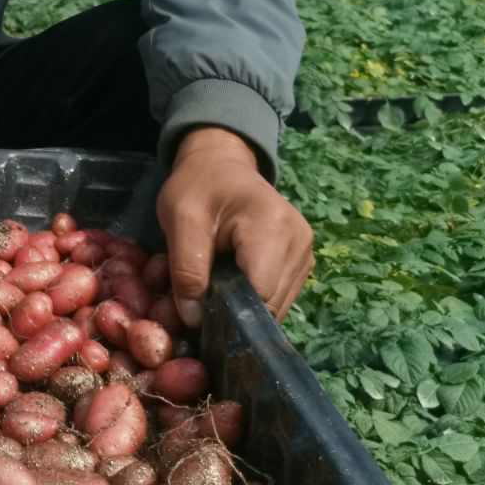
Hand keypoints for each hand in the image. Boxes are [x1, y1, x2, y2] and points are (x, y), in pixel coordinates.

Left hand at [156, 126, 313, 324]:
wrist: (220, 163)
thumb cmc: (197, 186)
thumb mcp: (179, 220)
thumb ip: (186, 270)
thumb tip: (195, 320)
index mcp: (273, 227)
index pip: (259, 294)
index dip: (228, 313)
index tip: (197, 318)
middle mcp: (300, 242)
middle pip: (270, 304)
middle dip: (233, 313)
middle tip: (198, 303)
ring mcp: (306, 253)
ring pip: (275, 307)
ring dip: (243, 309)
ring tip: (213, 288)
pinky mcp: (301, 262)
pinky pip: (278, 297)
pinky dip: (252, 300)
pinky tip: (230, 284)